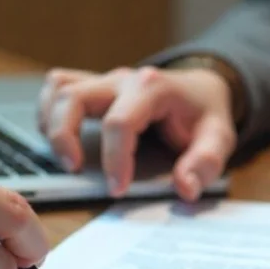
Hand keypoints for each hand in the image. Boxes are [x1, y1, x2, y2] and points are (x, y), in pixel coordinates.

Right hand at [38, 65, 236, 200]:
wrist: (202, 89)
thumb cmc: (205, 114)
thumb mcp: (219, 137)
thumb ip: (206, 162)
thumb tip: (185, 188)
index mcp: (152, 88)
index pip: (120, 122)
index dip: (114, 159)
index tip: (117, 189)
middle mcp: (123, 80)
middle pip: (74, 96)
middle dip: (65, 136)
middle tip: (74, 171)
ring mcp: (104, 81)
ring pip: (59, 89)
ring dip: (52, 124)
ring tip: (65, 159)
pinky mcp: (93, 88)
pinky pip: (58, 88)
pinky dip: (50, 113)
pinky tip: (60, 141)